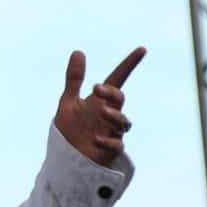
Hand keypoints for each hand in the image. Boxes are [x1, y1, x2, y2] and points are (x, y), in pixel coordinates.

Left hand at [55, 46, 145, 167]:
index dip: (129, 64)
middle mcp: (108, 114)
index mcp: (100, 100)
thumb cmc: (69, 129)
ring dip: (113, 115)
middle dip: (111, 93)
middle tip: (96, 88)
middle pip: (119, 98)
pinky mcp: (110, 150)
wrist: (65, 157)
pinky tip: (95, 139)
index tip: (141, 49)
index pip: (118, 79)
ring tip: (101, 111)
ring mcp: (111, 132)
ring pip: (123, 122)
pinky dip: (107, 141)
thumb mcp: (68, 102)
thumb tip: (78, 51)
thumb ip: (74, 79)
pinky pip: (116, 145)